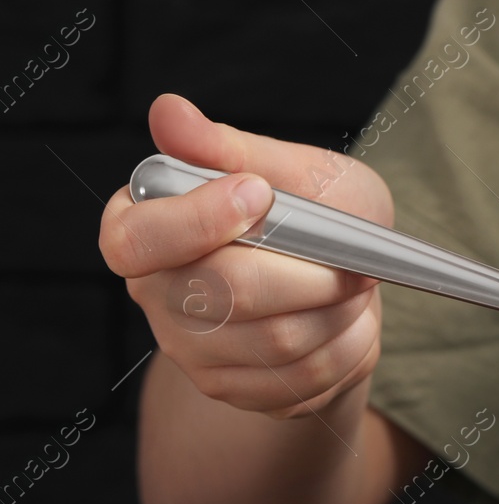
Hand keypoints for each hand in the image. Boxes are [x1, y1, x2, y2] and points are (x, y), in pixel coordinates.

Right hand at [100, 94, 393, 417]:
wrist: (342, 288)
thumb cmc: (311, 218)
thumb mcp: (288, 170)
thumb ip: (233, 148)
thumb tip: (170, 112)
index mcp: (144, 226)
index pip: (137, 240)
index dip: (196, 220)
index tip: (259, 192)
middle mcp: (155, 294)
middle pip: (225, 293)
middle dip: (309, 274)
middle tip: (351, 260)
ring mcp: (192, 351)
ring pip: (277, 341)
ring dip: (338, 311)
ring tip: (357, 286)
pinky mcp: (236, 390)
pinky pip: (302, 379)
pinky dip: (347, 347)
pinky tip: (353, 323)